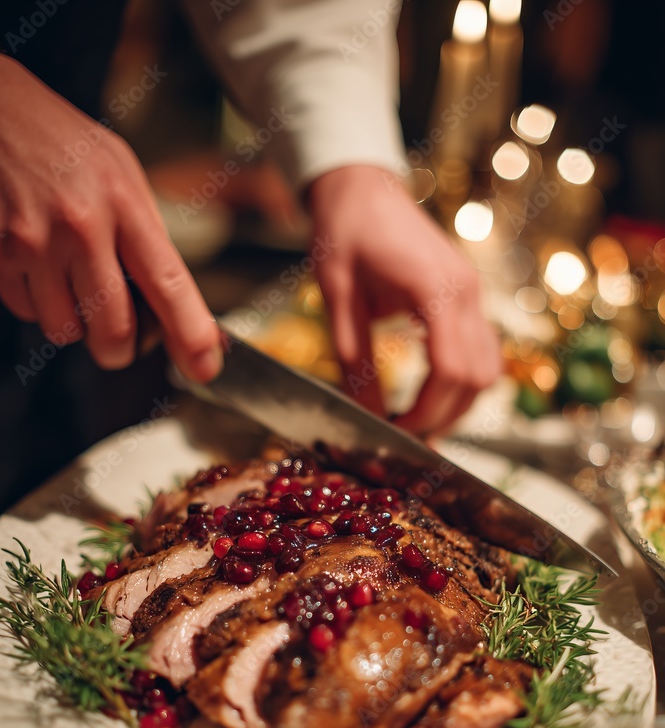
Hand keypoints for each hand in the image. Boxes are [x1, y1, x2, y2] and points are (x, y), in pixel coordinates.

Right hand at [0, 56, 220, 380]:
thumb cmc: (63, 145)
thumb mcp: (121, 176)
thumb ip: (147, 241)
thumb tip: (175, 310)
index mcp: (124, 203)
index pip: (168, 284)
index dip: (190, 334)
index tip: (205, 366)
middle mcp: (80, 225)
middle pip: (113, 330)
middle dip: (119, 348)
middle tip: (118, 337)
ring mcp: (32, 242)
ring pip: (65, 329)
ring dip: (72, 320)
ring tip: (66, 275)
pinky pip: (25, 311)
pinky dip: (34, 300)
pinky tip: (35, 261)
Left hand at [307, 165, 501, 434]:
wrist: (361, 188)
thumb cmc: (345, 233)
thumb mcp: (339, 299)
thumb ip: (354, 359)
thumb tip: (367, 414)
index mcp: (437, 290)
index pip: (451, 371)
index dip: (428, 412)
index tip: (398, 432)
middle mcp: (467, 293)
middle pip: (477, 378)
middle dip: (444, 416)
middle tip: (406, 438)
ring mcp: (473, 294)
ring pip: (488, 369)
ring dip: (460, 403)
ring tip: (420, 422)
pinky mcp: (468, 297)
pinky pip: (483, 351)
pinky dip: (464, 380)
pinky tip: (433, 392)